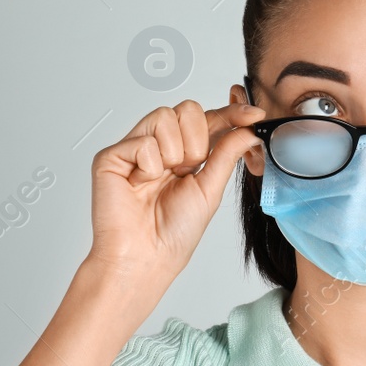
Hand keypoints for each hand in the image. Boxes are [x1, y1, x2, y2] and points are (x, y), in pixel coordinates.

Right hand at [86, 100, 263, 302]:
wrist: (146, 256)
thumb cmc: (173, 233)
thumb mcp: (211, 189)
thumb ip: (227, 154)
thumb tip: (248, 128)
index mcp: (185, 155)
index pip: (209, 121)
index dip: (231, 114)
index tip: (254, 114)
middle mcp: (161, 147)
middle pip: (187, 109)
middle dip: (197, 141)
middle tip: (188, 170)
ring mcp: (135, 149)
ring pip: (165, 116)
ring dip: (174, 153)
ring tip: (163, 179)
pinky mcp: (111, 156)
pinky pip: (142, 140)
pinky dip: (148, 165)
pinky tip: (141, 183)